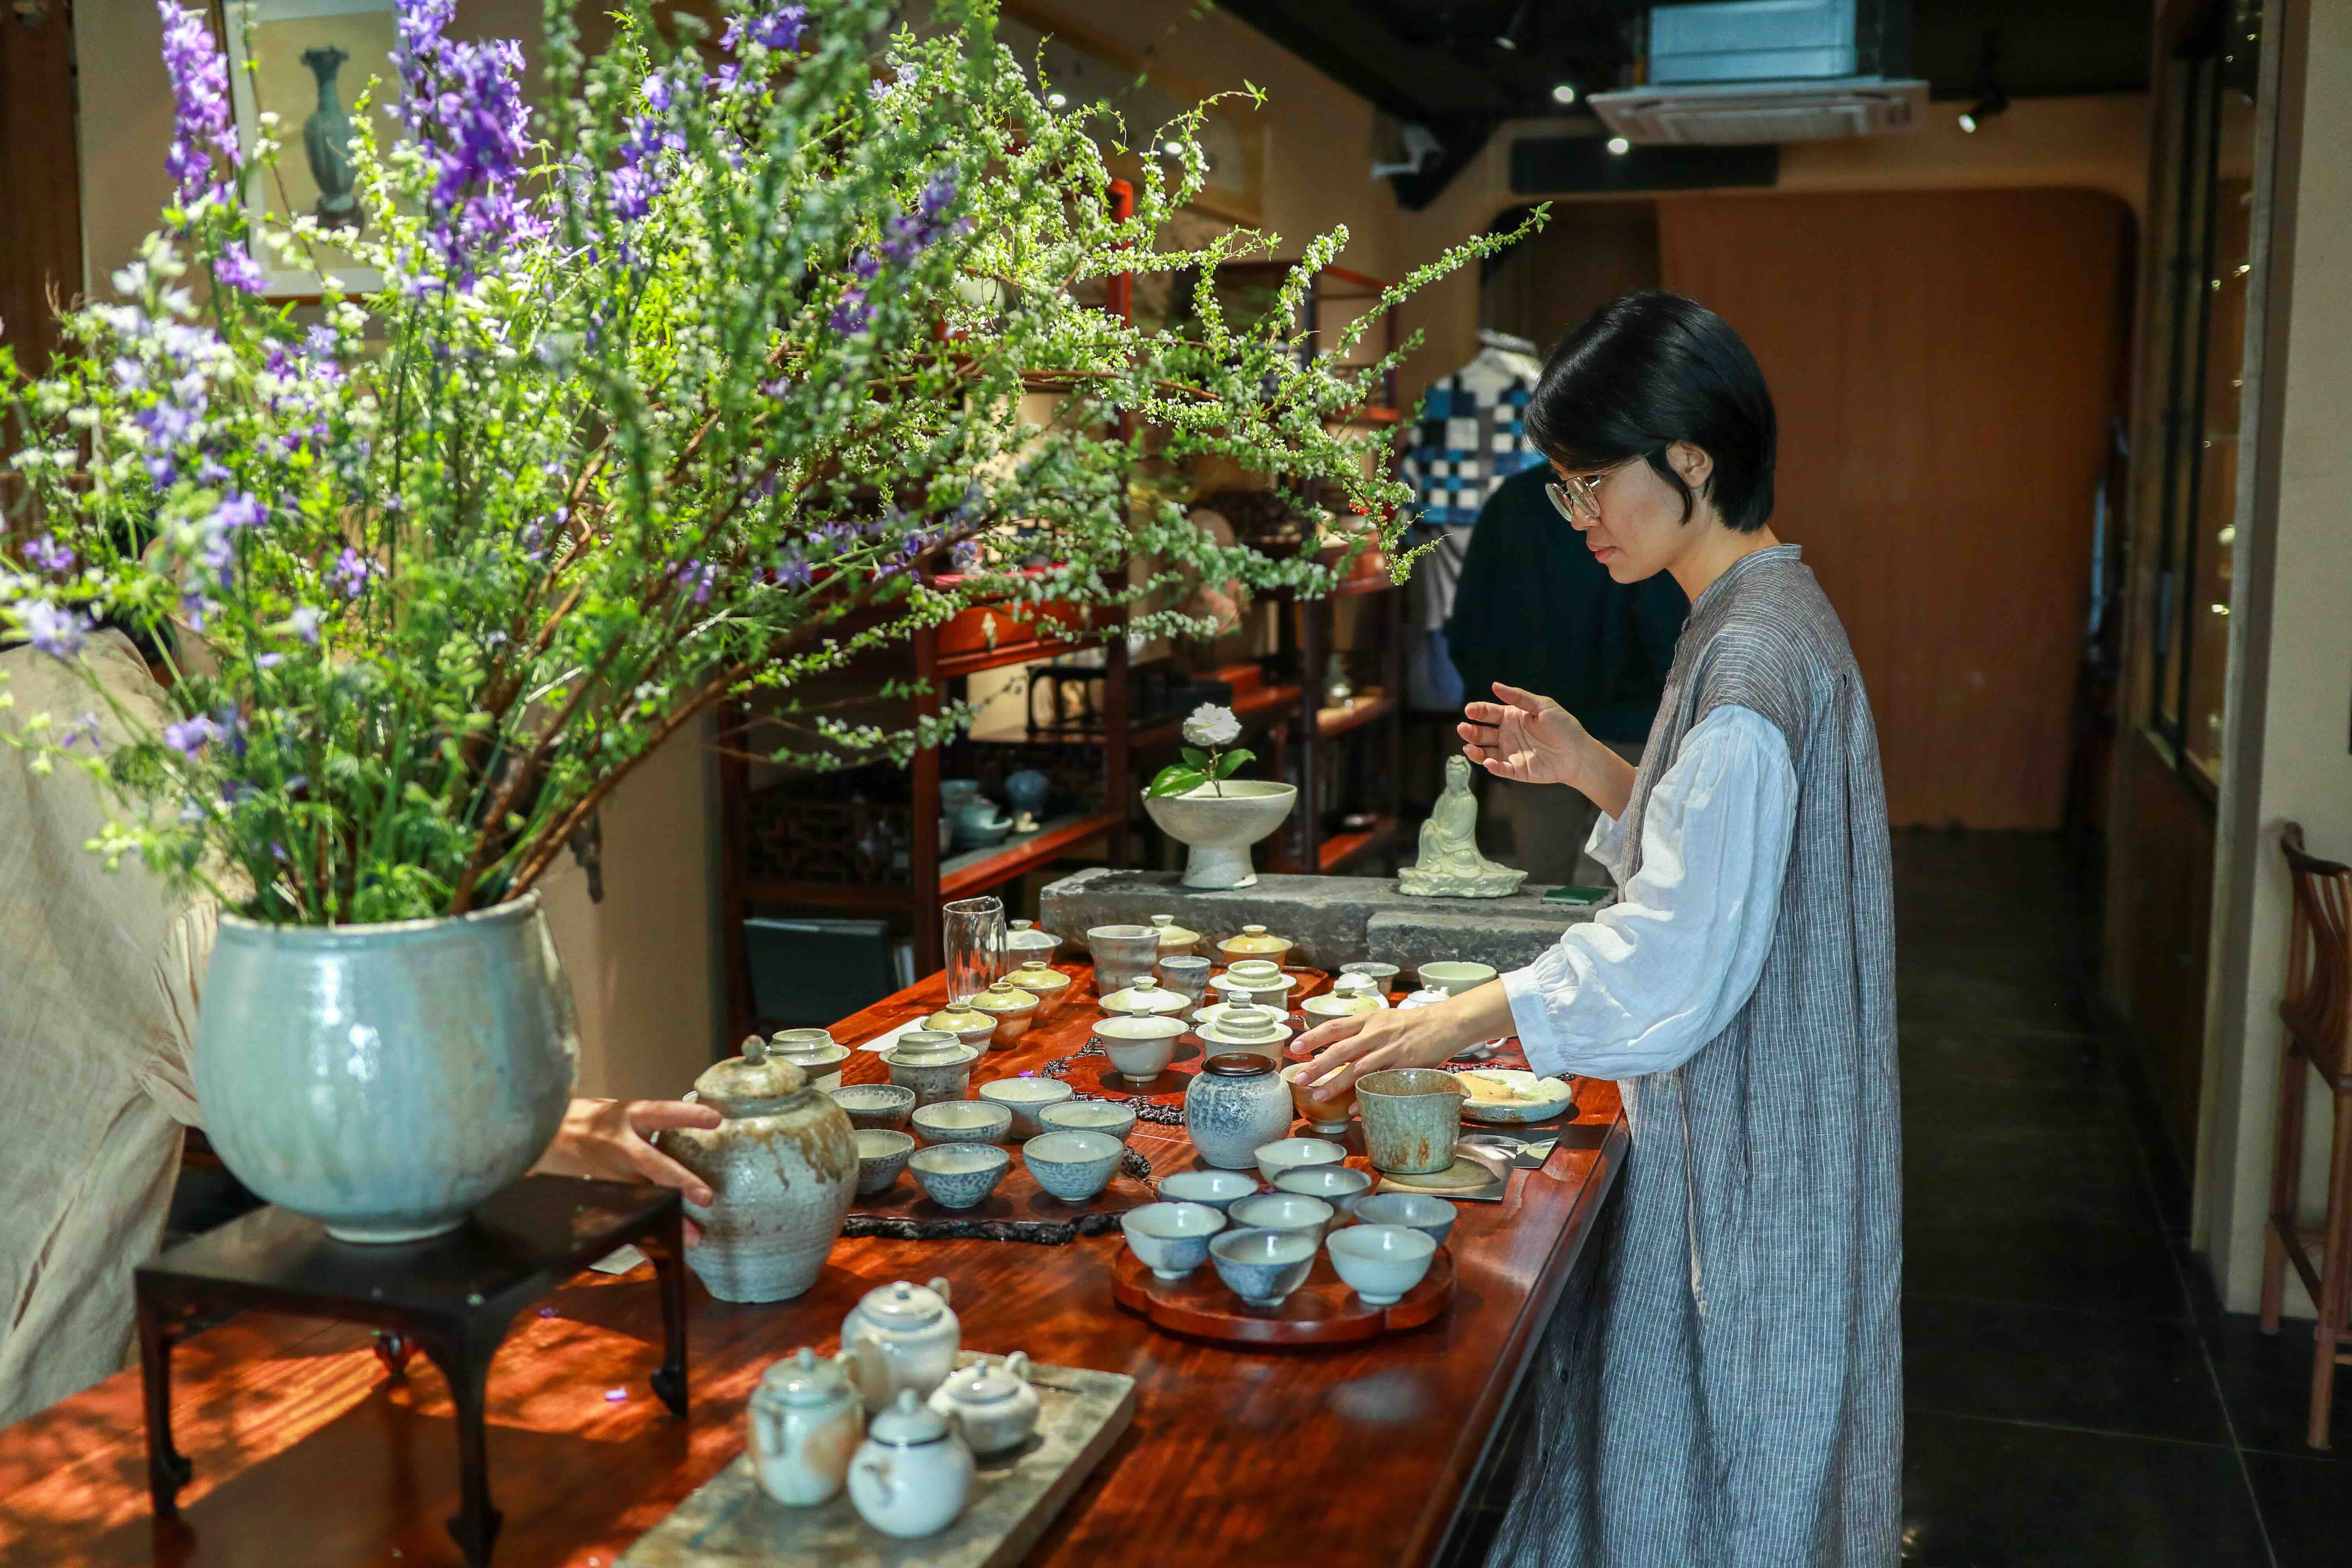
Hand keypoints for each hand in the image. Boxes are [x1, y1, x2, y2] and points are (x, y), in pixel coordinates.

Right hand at [536, 1097, 722, 1243]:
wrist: (543, 1133)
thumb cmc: (589, 1118)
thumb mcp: (619, 1109)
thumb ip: (650, 1120)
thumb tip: (692, 1122)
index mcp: (628, 1117)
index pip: (662, 1113)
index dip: (688, 1115)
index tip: (716, 1119)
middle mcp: (620, 1146)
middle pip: (653, 1164)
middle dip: (680, 1182)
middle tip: (706, 1198)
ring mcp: (609, 1173)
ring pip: (641, 1197)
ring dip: (667, 1218)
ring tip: (692, 1237)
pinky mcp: (599, 1193)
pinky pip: (623, 1215)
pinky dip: (641, 1233)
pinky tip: (661, 1246)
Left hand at [1295, 1008, 1466, 1099]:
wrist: (1445, 1023)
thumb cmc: (1410, 1024)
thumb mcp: (1382, 1020)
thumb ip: (1360, 1032)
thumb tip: (1333, 1047)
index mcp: (1368, 1019)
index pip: (1335, 1026)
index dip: (1313, 1037)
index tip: (1295, 1047)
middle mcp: (1376, 1033)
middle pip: (1341, 1050)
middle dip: (1318, 1065)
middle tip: (1299, 1079)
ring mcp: (1391, 1050)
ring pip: (1358, 1068)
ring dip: (1337, 1084)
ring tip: (1319, 1097)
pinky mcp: (1405, 1065)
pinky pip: (1381, 1083)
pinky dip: (1366, 1096)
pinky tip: (1353, 1109)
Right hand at [1458, 683, 1593, 789]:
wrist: (1579, 753)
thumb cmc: (1563, 726)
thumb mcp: (1543, 706)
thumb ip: (1518, 697)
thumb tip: (1495, 685)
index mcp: (1511, 717)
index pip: (1489, 713)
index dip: (1478, 711)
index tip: (1470, 710)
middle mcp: (1507, 735)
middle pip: (1483, 733)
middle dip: (1471, 731)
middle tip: (1463, 728)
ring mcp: (1510, 753)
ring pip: (1486, 753)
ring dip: (1475, 750)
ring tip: (1468, 747)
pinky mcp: (1517, 770)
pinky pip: (1501, 769)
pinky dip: (1493, 766)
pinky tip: (1488, 762)